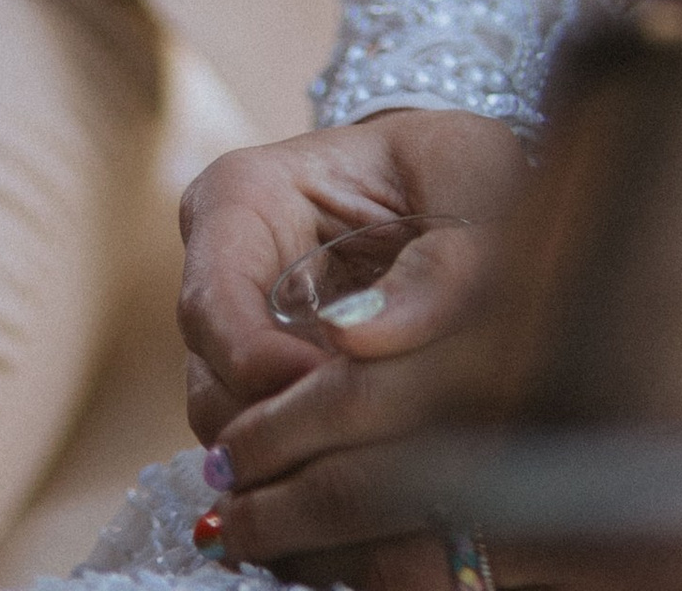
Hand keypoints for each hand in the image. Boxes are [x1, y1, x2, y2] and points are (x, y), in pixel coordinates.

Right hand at [179, 106, 527, 583]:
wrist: (470, 192)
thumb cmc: (459, 164)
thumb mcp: (466, 177)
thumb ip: (433, 255)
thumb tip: (358, 341)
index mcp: (241, 201)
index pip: (210, 301)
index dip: (252, 362)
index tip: (322, 388)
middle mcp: (227, 281)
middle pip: (214, 391)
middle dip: (281, 436)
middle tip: (369, 459)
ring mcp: (244, 351)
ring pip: (239, 445)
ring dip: (303, 476)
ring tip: (392, 490)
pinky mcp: (275, 407)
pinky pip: (275, 470)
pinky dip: (321, 500)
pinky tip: (386, 517)